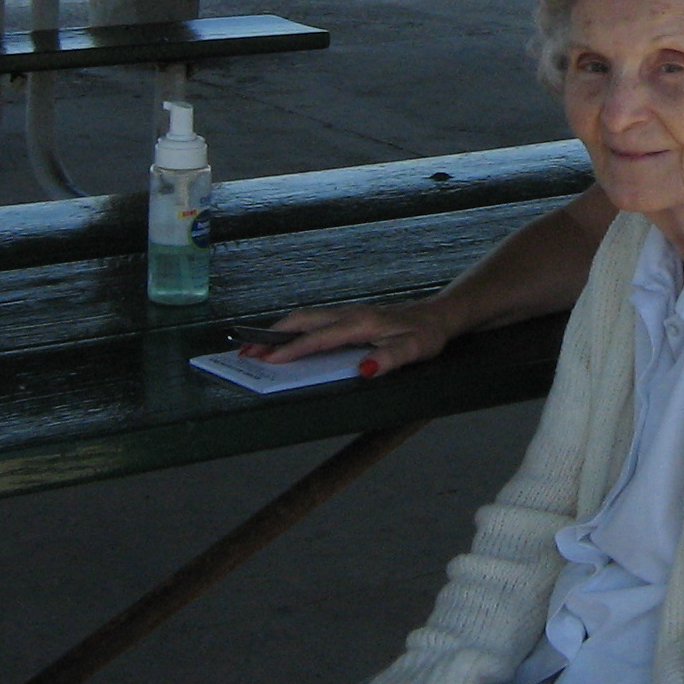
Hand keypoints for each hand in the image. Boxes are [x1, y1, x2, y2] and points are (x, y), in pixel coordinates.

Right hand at [239, 298, 455, 375]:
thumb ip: (389, 359)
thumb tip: (364, 371)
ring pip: (305, 317)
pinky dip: (292, 327)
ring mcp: (347, 312)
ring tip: (253, 346)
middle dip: (273, 335)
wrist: (437, 316)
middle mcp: (349, 314)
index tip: (268, 360)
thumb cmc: (425, 335)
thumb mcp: (414, 350)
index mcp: (361, 323)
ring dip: (279, 330)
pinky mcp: (348, 316)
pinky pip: (313, 320)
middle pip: (303, 320)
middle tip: (246, 352)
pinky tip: (282, 338)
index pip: (319, 338)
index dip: (292, 349)